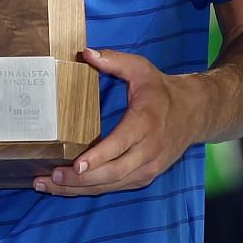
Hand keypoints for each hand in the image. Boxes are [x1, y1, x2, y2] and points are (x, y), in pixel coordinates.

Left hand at [34, 48, 201, 195]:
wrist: (194, 114)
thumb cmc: (162, 91)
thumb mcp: (142, 70)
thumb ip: (115, 61)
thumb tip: (86, 53)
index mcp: (146, 123)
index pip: (120, 145)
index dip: (98, 157)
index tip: (76, 164)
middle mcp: (148, 150)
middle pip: (112, 173)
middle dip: (79, 179)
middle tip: (51, 176)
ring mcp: (148, 167)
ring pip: (110, 185)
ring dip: (78, 189)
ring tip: (48, 185)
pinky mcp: (144, 177)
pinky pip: (114, 187)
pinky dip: (90, 189)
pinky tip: (67, 187)